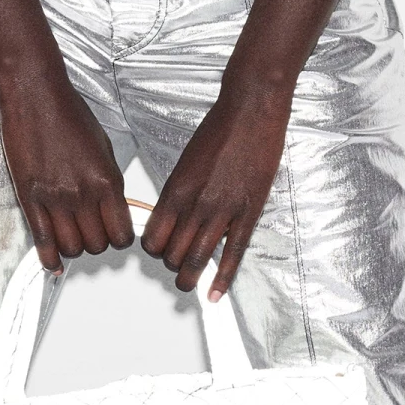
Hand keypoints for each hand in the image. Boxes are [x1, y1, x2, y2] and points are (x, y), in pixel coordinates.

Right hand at [0, 71, 133, 273]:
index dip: (119, 239)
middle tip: (92, 234)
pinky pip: (43, 239)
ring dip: (74, 248)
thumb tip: (113, 207)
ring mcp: (54, 198)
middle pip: (97, 245)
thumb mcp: (104, 147)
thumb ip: (109, 181)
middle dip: (97, 244)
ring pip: (71, 247)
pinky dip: (49, 257)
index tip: (114, 235)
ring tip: (72, 238)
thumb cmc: (70, 114)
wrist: (35, 96)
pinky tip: (52, 262)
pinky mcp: (30, 197)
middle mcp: (82, 194)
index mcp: (107, 181)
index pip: (121, 234)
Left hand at [140, 80, 290, 297]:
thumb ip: (179, 193)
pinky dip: (223, 277)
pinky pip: (233, 252)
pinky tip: (216, 292)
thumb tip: (173, 218)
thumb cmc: (218, 131)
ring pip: (199, 257)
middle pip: (174, 252)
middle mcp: (196, 203)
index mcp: (176, 190)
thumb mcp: (186, 162)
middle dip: (171, 264)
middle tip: (175, 268)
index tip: (159, 251)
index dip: (154, 250)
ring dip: (190, 277)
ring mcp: (224, 210)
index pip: (154, 237)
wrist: (250, 112)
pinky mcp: (249, 211)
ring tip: (187, 285)